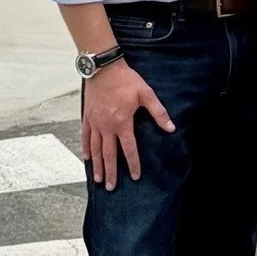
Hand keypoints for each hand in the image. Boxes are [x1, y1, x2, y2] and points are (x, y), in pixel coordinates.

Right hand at [81, 61, 174, 191]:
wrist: (104, 68)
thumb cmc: (126, 80)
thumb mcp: (146, 94)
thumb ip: (158, 112)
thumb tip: (171, 127)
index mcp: (122, 123)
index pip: (129, 149)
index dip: (133, 164)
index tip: (134, 177)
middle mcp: (107, 126)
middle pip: (109, 154)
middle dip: (110, 172)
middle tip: (110, 187)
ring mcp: (95, 123)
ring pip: (95, 149)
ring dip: (97, 165)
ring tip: (98, 179)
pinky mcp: (87, 117)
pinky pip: (85, 136)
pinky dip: (86, 148)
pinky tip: (87, 158)